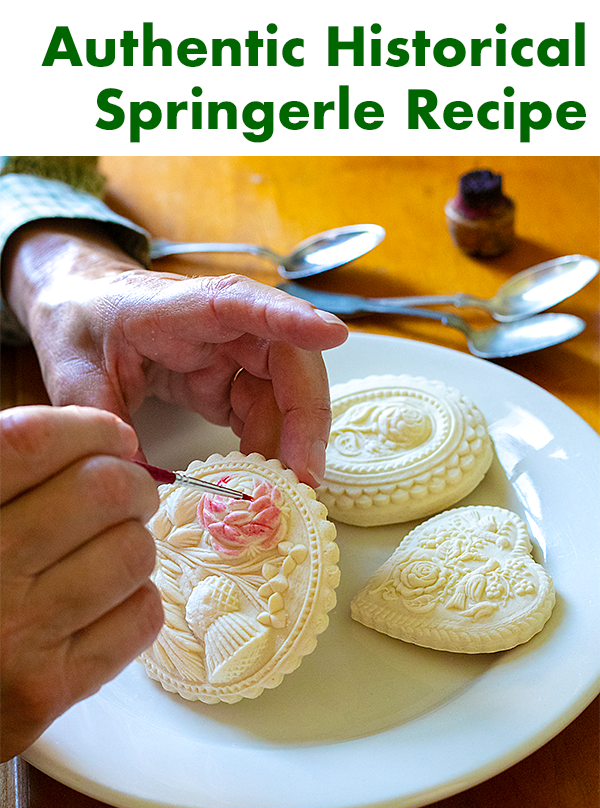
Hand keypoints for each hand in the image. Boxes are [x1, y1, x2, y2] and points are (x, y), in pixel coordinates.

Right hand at [0, 404, 162, 760]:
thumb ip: (6, 467)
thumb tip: (92, 435)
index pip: (35, 442)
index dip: (89, 429)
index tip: (112, 436)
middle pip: (103, 491)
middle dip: (130, 483)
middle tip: (125, 491)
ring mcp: (15, 634)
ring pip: (132, 553)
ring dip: (132, 542)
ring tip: (107, 549)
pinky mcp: (46, 690)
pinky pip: (139, 619)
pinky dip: (135, 600)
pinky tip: (104, 600)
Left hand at [4, 223, 348, 486]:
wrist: (79, 306)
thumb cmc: (80, 322)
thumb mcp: (74, 373)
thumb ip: (102, 421)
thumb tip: (134, 478)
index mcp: (177, 307)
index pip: (240, 304)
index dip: (289, 319)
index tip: (333, 335)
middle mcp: (219, 325)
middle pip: (286, 358)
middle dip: (305, 416)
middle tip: (304, 475)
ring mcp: (231, 351)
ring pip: (285, 392)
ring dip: (290, 441)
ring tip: (281, 490)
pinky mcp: (230, 378)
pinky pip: (266, 412)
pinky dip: (269, 447)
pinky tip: (261, 478)